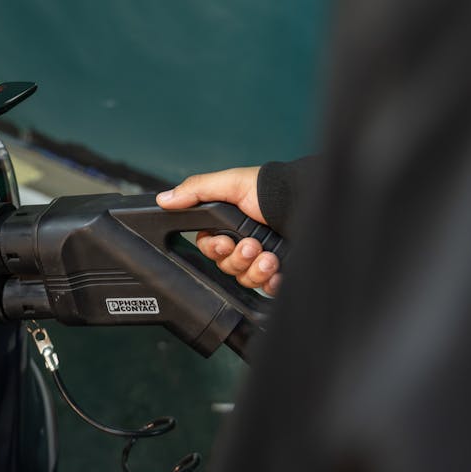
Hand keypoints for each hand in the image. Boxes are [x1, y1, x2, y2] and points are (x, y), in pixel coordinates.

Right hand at [156, 167, 280, 295]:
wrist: (306, 201)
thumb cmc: (270, 189)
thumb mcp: (229, 183)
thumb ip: (195, 191)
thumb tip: (164, 200)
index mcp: (229, 225)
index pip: (210, 248)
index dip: (215, 249)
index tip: (224, 243)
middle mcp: (245, 243)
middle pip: (226, 266)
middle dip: (238, 258)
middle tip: (251, 246)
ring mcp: (263, 259)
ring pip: (245, 279)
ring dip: (255, 270)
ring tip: (269, 257)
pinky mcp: (280, 272)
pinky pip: (267, 288)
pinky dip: (271, 282)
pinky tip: (277, 271)